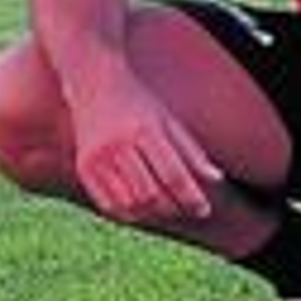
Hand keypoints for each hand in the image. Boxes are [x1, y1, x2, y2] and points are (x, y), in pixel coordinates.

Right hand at [70, 67, 219, 223]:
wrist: (95, 85)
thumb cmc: (140, 104)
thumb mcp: (169, 120)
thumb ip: (192, 151)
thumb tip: (217, 179)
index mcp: (145, 130)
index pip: (172, 175)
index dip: (191, 197)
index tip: (204, 210)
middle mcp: (119, 145)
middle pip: (151, 194)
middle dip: (174, 208)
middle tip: (187, 210)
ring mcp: (98, 158)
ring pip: (130, 204)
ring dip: (153, 214)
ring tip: (168, 210)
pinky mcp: (83, 168)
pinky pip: (109, 205)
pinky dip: (129, 214)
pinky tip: (143, 210)